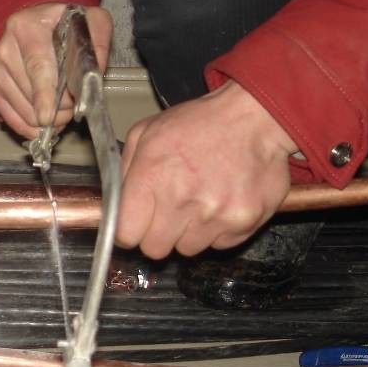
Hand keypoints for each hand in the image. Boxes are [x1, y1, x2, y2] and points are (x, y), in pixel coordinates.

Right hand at [0, 3, 111, 138]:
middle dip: (57, 109)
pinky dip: (29, 127)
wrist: (36, 25)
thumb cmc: (64, 26)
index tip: (47, 116)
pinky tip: (44, 121)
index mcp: (28, 28)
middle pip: (31, 93)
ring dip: (46, 120)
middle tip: (73, 104)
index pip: (37, 66)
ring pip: (22, 110)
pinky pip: (9, 117)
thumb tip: (93, 73)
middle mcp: (6, 48)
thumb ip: (97, 42)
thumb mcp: (89, 21)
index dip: (44, 94)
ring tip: (61, 109)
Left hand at [116, 81, 297, 258]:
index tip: (135, 224)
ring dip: (189, 232)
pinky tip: (221, 201)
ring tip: (199, 200)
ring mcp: (216, 215)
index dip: (129, 230)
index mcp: (152, 176)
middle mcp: (183, 200)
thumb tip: (111, 206)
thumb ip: (123, 172)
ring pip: (188, 249)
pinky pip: (219, 244)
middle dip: (157, 233)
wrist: (256, 117)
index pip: (126, 234)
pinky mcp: (244, 223)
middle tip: (169, 210)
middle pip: (155, 249)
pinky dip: (218, 230)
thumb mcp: (146, 133)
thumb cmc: (201, 123)